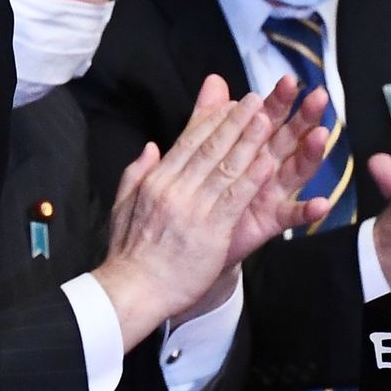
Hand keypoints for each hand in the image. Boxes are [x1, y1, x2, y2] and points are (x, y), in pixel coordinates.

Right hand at [92, 76, 284, 345]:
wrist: (134, 289)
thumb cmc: (130, 253)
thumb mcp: (123, 204)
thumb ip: (137, 172)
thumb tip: (151, 147)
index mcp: (156, 181)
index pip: (188, 143)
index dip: (212, 121)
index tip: (230, 104)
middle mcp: (174, 189)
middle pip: (210, 148)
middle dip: (235, 122)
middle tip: (256, 100)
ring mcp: (193, 209)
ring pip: (226, 168)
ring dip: (249, 141)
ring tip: (267, 119)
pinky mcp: (211, 231)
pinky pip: (235, 198)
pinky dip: (252, 178)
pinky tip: (268, 162)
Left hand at [222, 74, 331, 264]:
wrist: (192, 232)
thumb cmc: (206, 187)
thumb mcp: (206, 147)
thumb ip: (210, 115)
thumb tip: (214, 79)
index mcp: (252, 145)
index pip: (268, 117)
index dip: (278, 100)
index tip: (288, 80)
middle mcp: (268, 166)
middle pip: (289, 138)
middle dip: (304, 117)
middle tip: (318, 97)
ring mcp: (272, 193)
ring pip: (296, 170)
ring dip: (312, 153)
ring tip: (321, 136)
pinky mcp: (270, 220)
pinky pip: (292, 216)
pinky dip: (308, 211)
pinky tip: (321, 204)